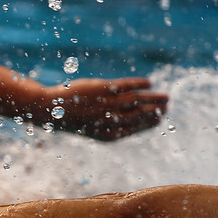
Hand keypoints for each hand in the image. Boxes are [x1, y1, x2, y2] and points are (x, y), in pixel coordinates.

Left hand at [49, 77, 167, 140]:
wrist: (50, 109)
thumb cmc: (72, 118)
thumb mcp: (92, 127)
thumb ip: (111, 125)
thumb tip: (130, 119)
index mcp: (106, 135)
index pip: (134, 129)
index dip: (148, 124)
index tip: (160, 119)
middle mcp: (109, 120)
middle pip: (138, 115)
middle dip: (154, 110)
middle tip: (167, 105)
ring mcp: (106, 104)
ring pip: (135, 101)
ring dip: (152, 98)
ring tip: (164, 96)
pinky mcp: (102, 88)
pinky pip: (126, 85)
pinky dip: (139, 83)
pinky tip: (149, 82)